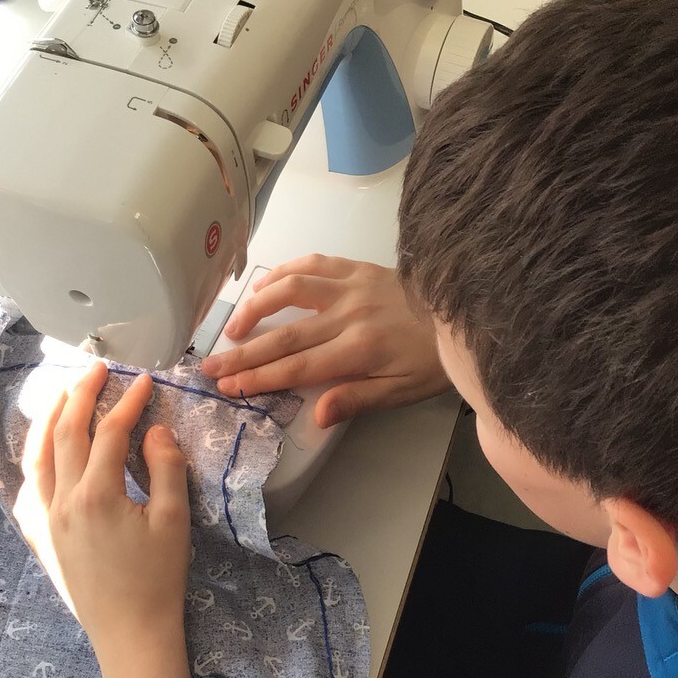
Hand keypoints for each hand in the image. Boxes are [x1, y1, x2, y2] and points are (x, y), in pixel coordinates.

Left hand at [14, 360, 192, 677]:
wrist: (130, 634)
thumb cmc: (158, 579)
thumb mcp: (173, 521)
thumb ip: (165, 468)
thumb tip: (153, 430)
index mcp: (97, 495)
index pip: (109, 433)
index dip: (126, 402)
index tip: (143, 380)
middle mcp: (61, 501)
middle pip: (65, 434)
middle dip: (79, 395)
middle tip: (95, 369)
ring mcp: (44, 519)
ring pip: (36, 456)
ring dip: (49, 418)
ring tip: (63, 394)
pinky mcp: (41, 537)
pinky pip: (28, 487)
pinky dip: (34, 458)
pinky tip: (43, 450)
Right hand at [201, 255, 451, 426]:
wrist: (467, 314)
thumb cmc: (433, 361)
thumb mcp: (401, 392)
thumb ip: (358, 400)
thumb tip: (316, 415)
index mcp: (360, 349)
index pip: (297, 367)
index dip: (259, 378)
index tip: (227, 387)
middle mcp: (349, 313)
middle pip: (285, 334)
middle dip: (243, 353)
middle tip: (209, 367)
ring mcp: (352, 284)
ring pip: (291, 289)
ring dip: (256, 307)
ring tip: (232, 328)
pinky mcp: (358, 266)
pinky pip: (313, 262)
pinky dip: (284, 271)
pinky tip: (265, 285)